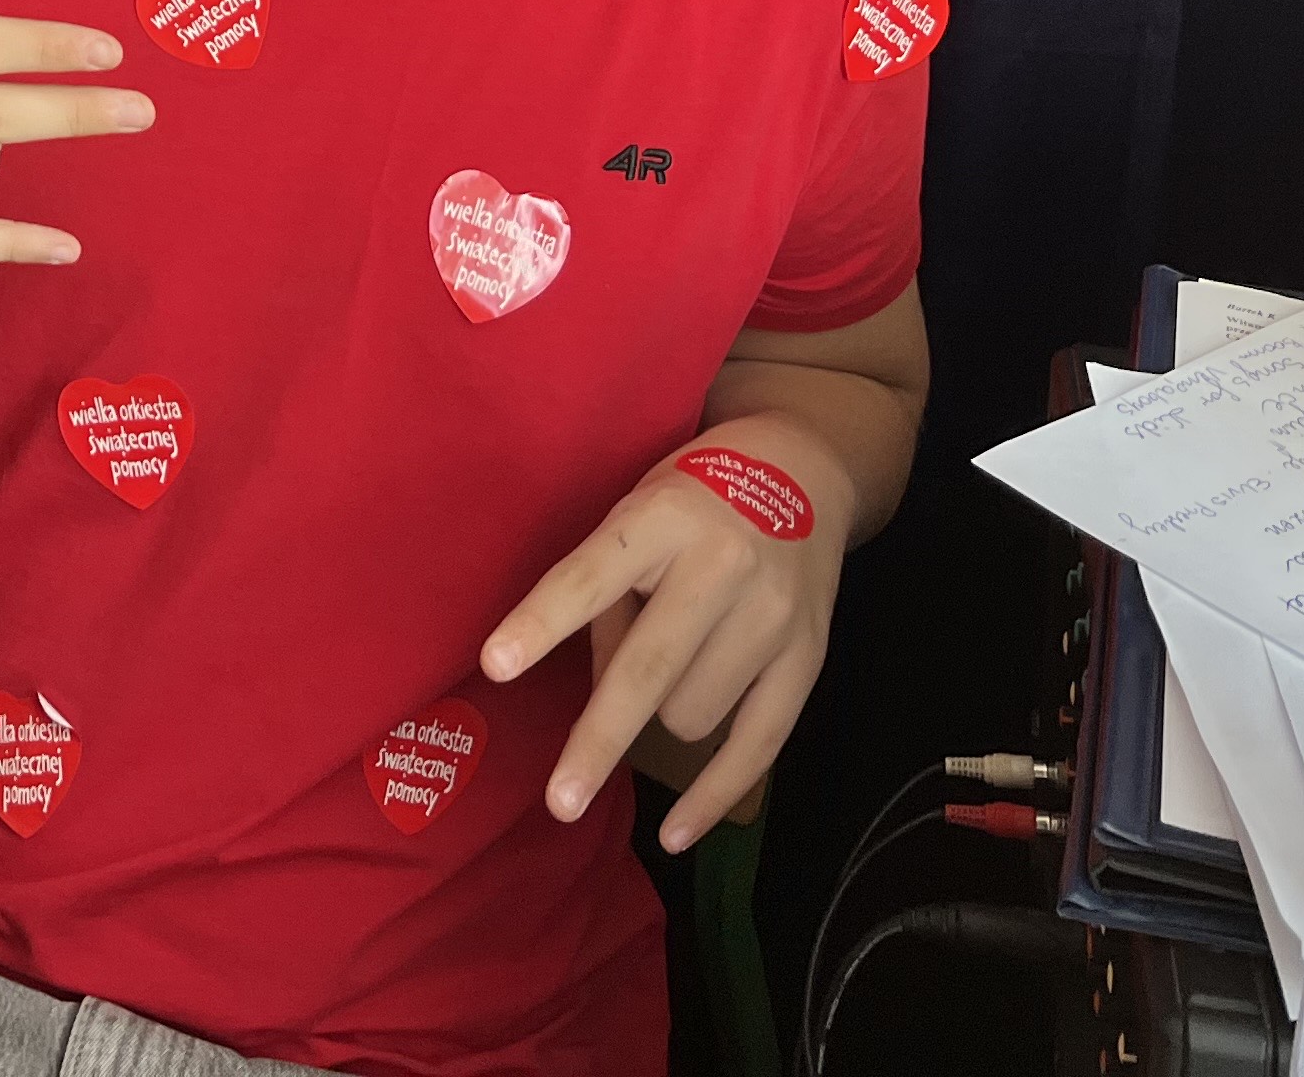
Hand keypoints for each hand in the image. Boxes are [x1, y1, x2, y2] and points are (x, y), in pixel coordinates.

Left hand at [480, 418, 849, 850]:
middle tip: (559, 801)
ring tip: (675, 655)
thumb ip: (609, 595)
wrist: (801, 469)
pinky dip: (714, 794)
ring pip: (691, 713)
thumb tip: (597, 697)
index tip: (494, 666)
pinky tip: (676, 833)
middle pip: (648, 670)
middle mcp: (722, 565)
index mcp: (663, 517)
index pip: (591, 575)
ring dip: (662, 714)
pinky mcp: (809, 656)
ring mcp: (773, 615)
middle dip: (599, 740)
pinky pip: (759, 744)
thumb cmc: (692, 496)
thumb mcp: (636, 512)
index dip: (542, 622)